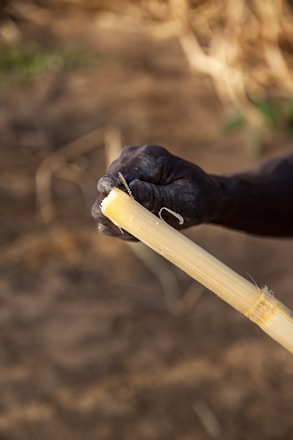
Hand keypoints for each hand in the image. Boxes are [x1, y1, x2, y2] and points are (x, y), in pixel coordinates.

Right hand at [91, 145, 222, 239]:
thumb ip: (157, 196)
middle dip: (120, 216)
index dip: (114, 202)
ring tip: (149, 225)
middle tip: (144, 228)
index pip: (117, 178)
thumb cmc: (196, 197)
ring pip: (105, 206)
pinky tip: (143, 225)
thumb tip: (130, 190)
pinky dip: (123, 225)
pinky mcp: (117, 188)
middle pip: (105, 193)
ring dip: (123, 223)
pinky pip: (109, 213)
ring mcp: (120, 172)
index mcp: (148, 157)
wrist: (200, 198)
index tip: (122, 223)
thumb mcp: (184, 200)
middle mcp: (129, 159)